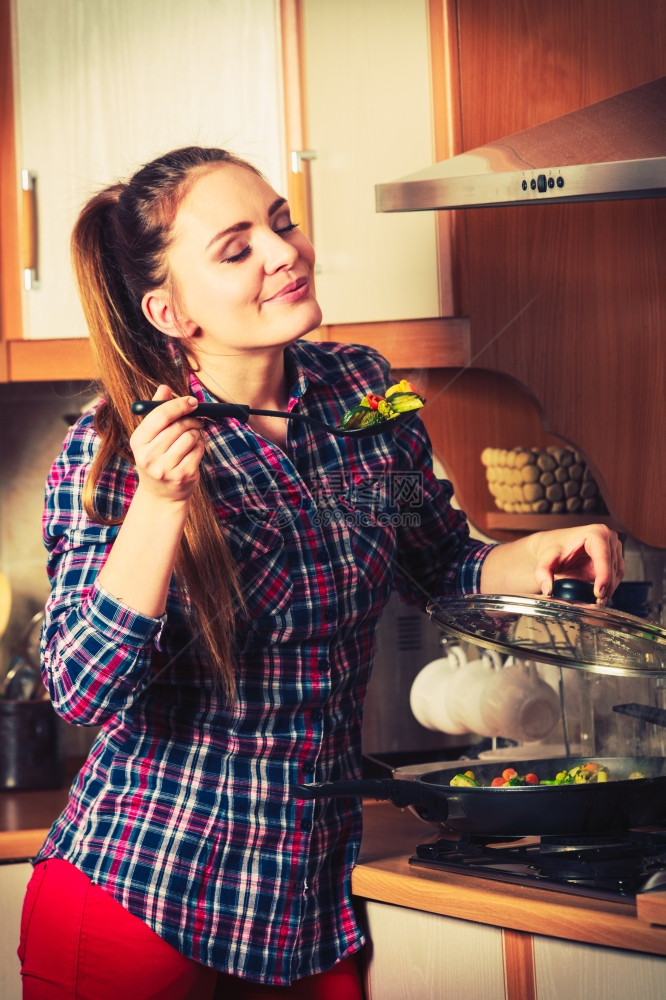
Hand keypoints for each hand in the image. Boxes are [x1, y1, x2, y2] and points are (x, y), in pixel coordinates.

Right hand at [130, 385, 203, 502]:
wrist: (161, 495)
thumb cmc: (157, 459)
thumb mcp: (151, 437)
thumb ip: (157, 411)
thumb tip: (164, 388)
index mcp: (138, 441)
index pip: (160, 415)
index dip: (179, 405)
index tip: (192, 401)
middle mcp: (148, 456)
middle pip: (178, 426)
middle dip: (192, 419)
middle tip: (197, 420)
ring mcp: (165, 468)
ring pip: (190, 437)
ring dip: (197, 433)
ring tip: (194, 436)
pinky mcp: (182, 476)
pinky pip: (198, 450)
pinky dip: (201, 445)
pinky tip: (195, 448)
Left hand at [531, 524, 623, 602]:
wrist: (554, 547)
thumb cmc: (552, 549)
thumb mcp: (545, 561)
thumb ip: (543, 574)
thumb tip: (547, 589)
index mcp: (595, 533)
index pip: (603, 557)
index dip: (603, 576)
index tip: (598, 592)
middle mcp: (608, 537)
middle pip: (612, 566)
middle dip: (606, 586)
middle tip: (597, 602)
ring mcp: (613, 547)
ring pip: (617, 572)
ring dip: (609, 588)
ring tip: (598, 602)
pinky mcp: (614, 558)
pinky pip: (616, 576)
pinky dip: (610, 587)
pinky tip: (600, 596)